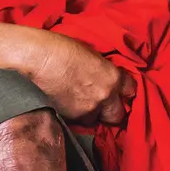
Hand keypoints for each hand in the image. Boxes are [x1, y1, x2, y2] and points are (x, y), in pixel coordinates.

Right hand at [16, 30, 132, 125]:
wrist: (39, 58)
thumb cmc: (62, 48)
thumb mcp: (92, 56)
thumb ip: (103, 71)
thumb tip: (104, 78)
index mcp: (113, 77)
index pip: (130, 91)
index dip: (124, 92)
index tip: (119, 93)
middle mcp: (105, 96)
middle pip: (117, 115)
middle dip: (110, 111)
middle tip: (100, 105)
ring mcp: (88, 109)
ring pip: (94, 120)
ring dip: (89, 114)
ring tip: (77, 103)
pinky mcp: (71, 117)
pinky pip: (77, 122)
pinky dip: (74, 115)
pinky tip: (65, 104)